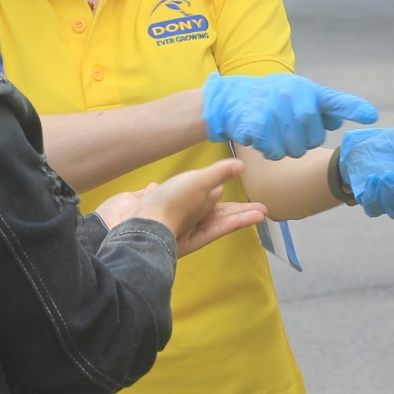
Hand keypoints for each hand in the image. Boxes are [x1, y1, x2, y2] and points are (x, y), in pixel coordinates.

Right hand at [98, 159, 266, 256]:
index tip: (261, 213)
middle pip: (212, 214)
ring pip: (185, 206)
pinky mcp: (144, 207)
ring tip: (203, 191)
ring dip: (194, 199)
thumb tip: (241, 167)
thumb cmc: (170, 207)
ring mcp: (164, 215)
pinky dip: (157, 191)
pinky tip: (155, 184)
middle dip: (229, 210)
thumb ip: (219, 174)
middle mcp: (186, 220)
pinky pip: (154, 197)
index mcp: (202, 220)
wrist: (132, 226)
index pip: (228, 217)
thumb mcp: (200, 186)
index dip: (243, 214)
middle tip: (248, 207)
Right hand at [202, 72, 378, 158]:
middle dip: (303, 140)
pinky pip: (273, 152)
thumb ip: (321, 106)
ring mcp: (274, 113)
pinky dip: (268, 149)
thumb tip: (339, 120)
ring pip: (294, 151)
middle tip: (288, 128)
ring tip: (274, 131)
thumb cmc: (271, 97)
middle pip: (314, 139)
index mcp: (307, 90)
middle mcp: (293, 98)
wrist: (232, 98)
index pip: (335, 101)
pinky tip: (261, 136)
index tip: (372, 116)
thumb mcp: (297, 93)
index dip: (354, 109)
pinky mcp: (257, 127)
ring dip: (285, 148)